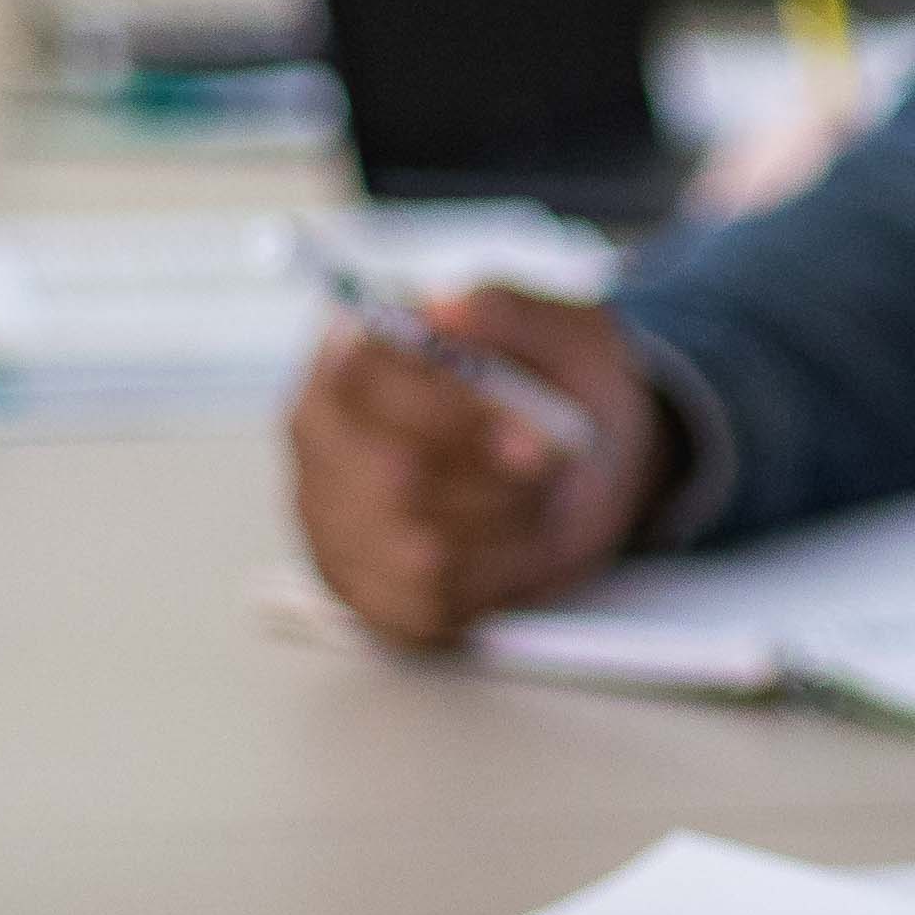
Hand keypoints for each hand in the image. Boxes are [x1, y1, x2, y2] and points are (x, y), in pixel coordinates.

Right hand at [281, 289, 665, 645]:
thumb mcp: (557, 330)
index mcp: (347, 364)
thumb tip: (446, 309)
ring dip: (501, 525)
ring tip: (535, 495)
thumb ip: (506, 312)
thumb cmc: (556, 386)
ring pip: (417, 549)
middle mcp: (324, 445)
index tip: (528, 433)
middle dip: (489, 479)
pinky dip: (494, 578)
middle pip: (390, 478)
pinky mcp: (370, 590)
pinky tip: (514, 541)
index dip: (452, 415)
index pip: (363, 386)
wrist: (590, 457)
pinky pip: (429, 605)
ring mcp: (336, 523)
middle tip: (544, 465)